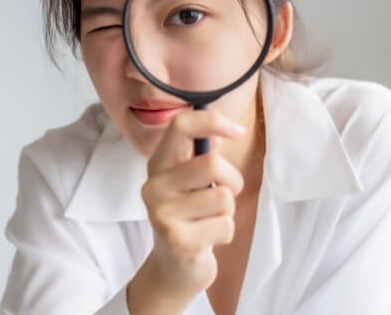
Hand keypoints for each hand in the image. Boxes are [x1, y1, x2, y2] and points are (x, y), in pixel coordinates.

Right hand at [127, 108, 245, 312]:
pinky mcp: (177, 240)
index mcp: (158, 164)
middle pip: (211, 163)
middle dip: (232, 180)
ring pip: (223, 197)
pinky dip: (225, 233)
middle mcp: (154, 186)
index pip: (180, 125)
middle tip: (224, 196)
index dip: (212, 121)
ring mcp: (162, 214)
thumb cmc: (190, 217)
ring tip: (210, 220)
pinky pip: (225, 225)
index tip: (237, 130)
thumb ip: (201, 155)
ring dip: (227, 211)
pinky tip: (207, 239)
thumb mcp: (190, 182)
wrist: (173, 269)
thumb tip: (225, 127)